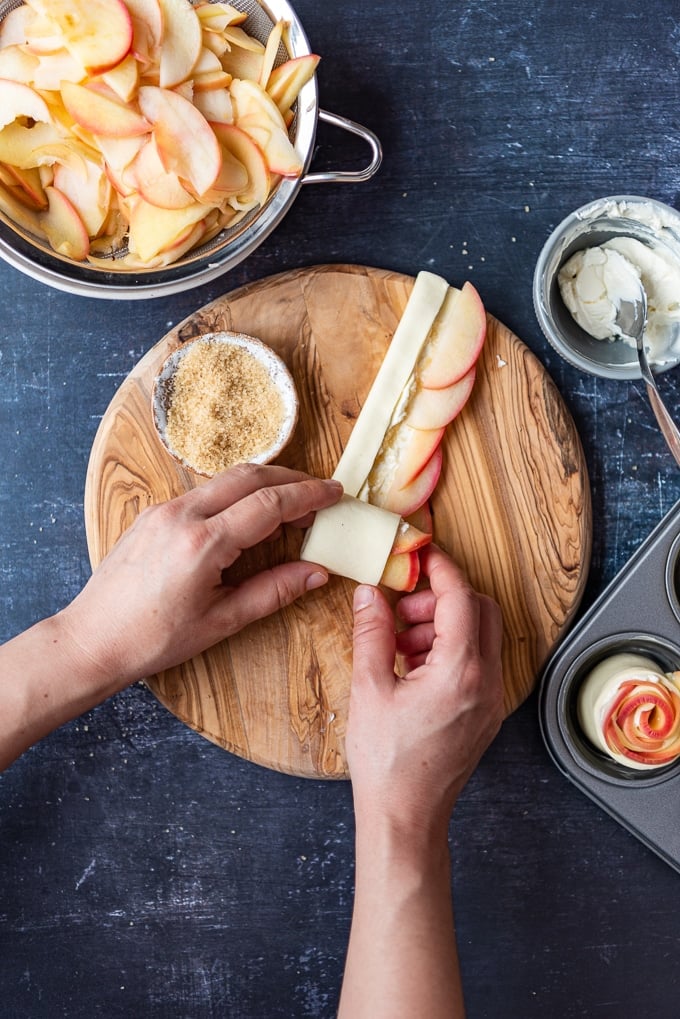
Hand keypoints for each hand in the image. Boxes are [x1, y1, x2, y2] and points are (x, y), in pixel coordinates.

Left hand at [60, 464, 342, 684]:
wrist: (93, 639)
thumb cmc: (154, 639)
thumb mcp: (223, 620)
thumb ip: (274, 590)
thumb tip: (317, 572)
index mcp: (203, 543)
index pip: (269, 503)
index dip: (309, 495)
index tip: (335, 493)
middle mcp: (182, 515)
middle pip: (250, 476)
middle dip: (291, 479)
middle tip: (320, 494)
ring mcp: (163, 510)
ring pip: (225, 479)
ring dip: (263, 484)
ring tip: (291, 506)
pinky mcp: (152, 514)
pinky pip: (204, 491)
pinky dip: (235, 493)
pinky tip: (249, 514)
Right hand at [347, 544, 503, 835]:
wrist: (406, 817)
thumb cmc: (387, 763)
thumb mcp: (369, 690)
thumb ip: (372, 634)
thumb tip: (369, 594)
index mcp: (461, 672)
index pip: (461, 598)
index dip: (441, 569)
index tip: (421, 554)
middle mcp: (486, 683)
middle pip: (481, 611)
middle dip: (441, 598)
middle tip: (402, 607)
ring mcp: (490, 700)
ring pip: (481, 636)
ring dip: (443, 624)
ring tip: (399, 643)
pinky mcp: (484, 714)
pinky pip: (476, 663)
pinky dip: (449, 650)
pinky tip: (411, 666)